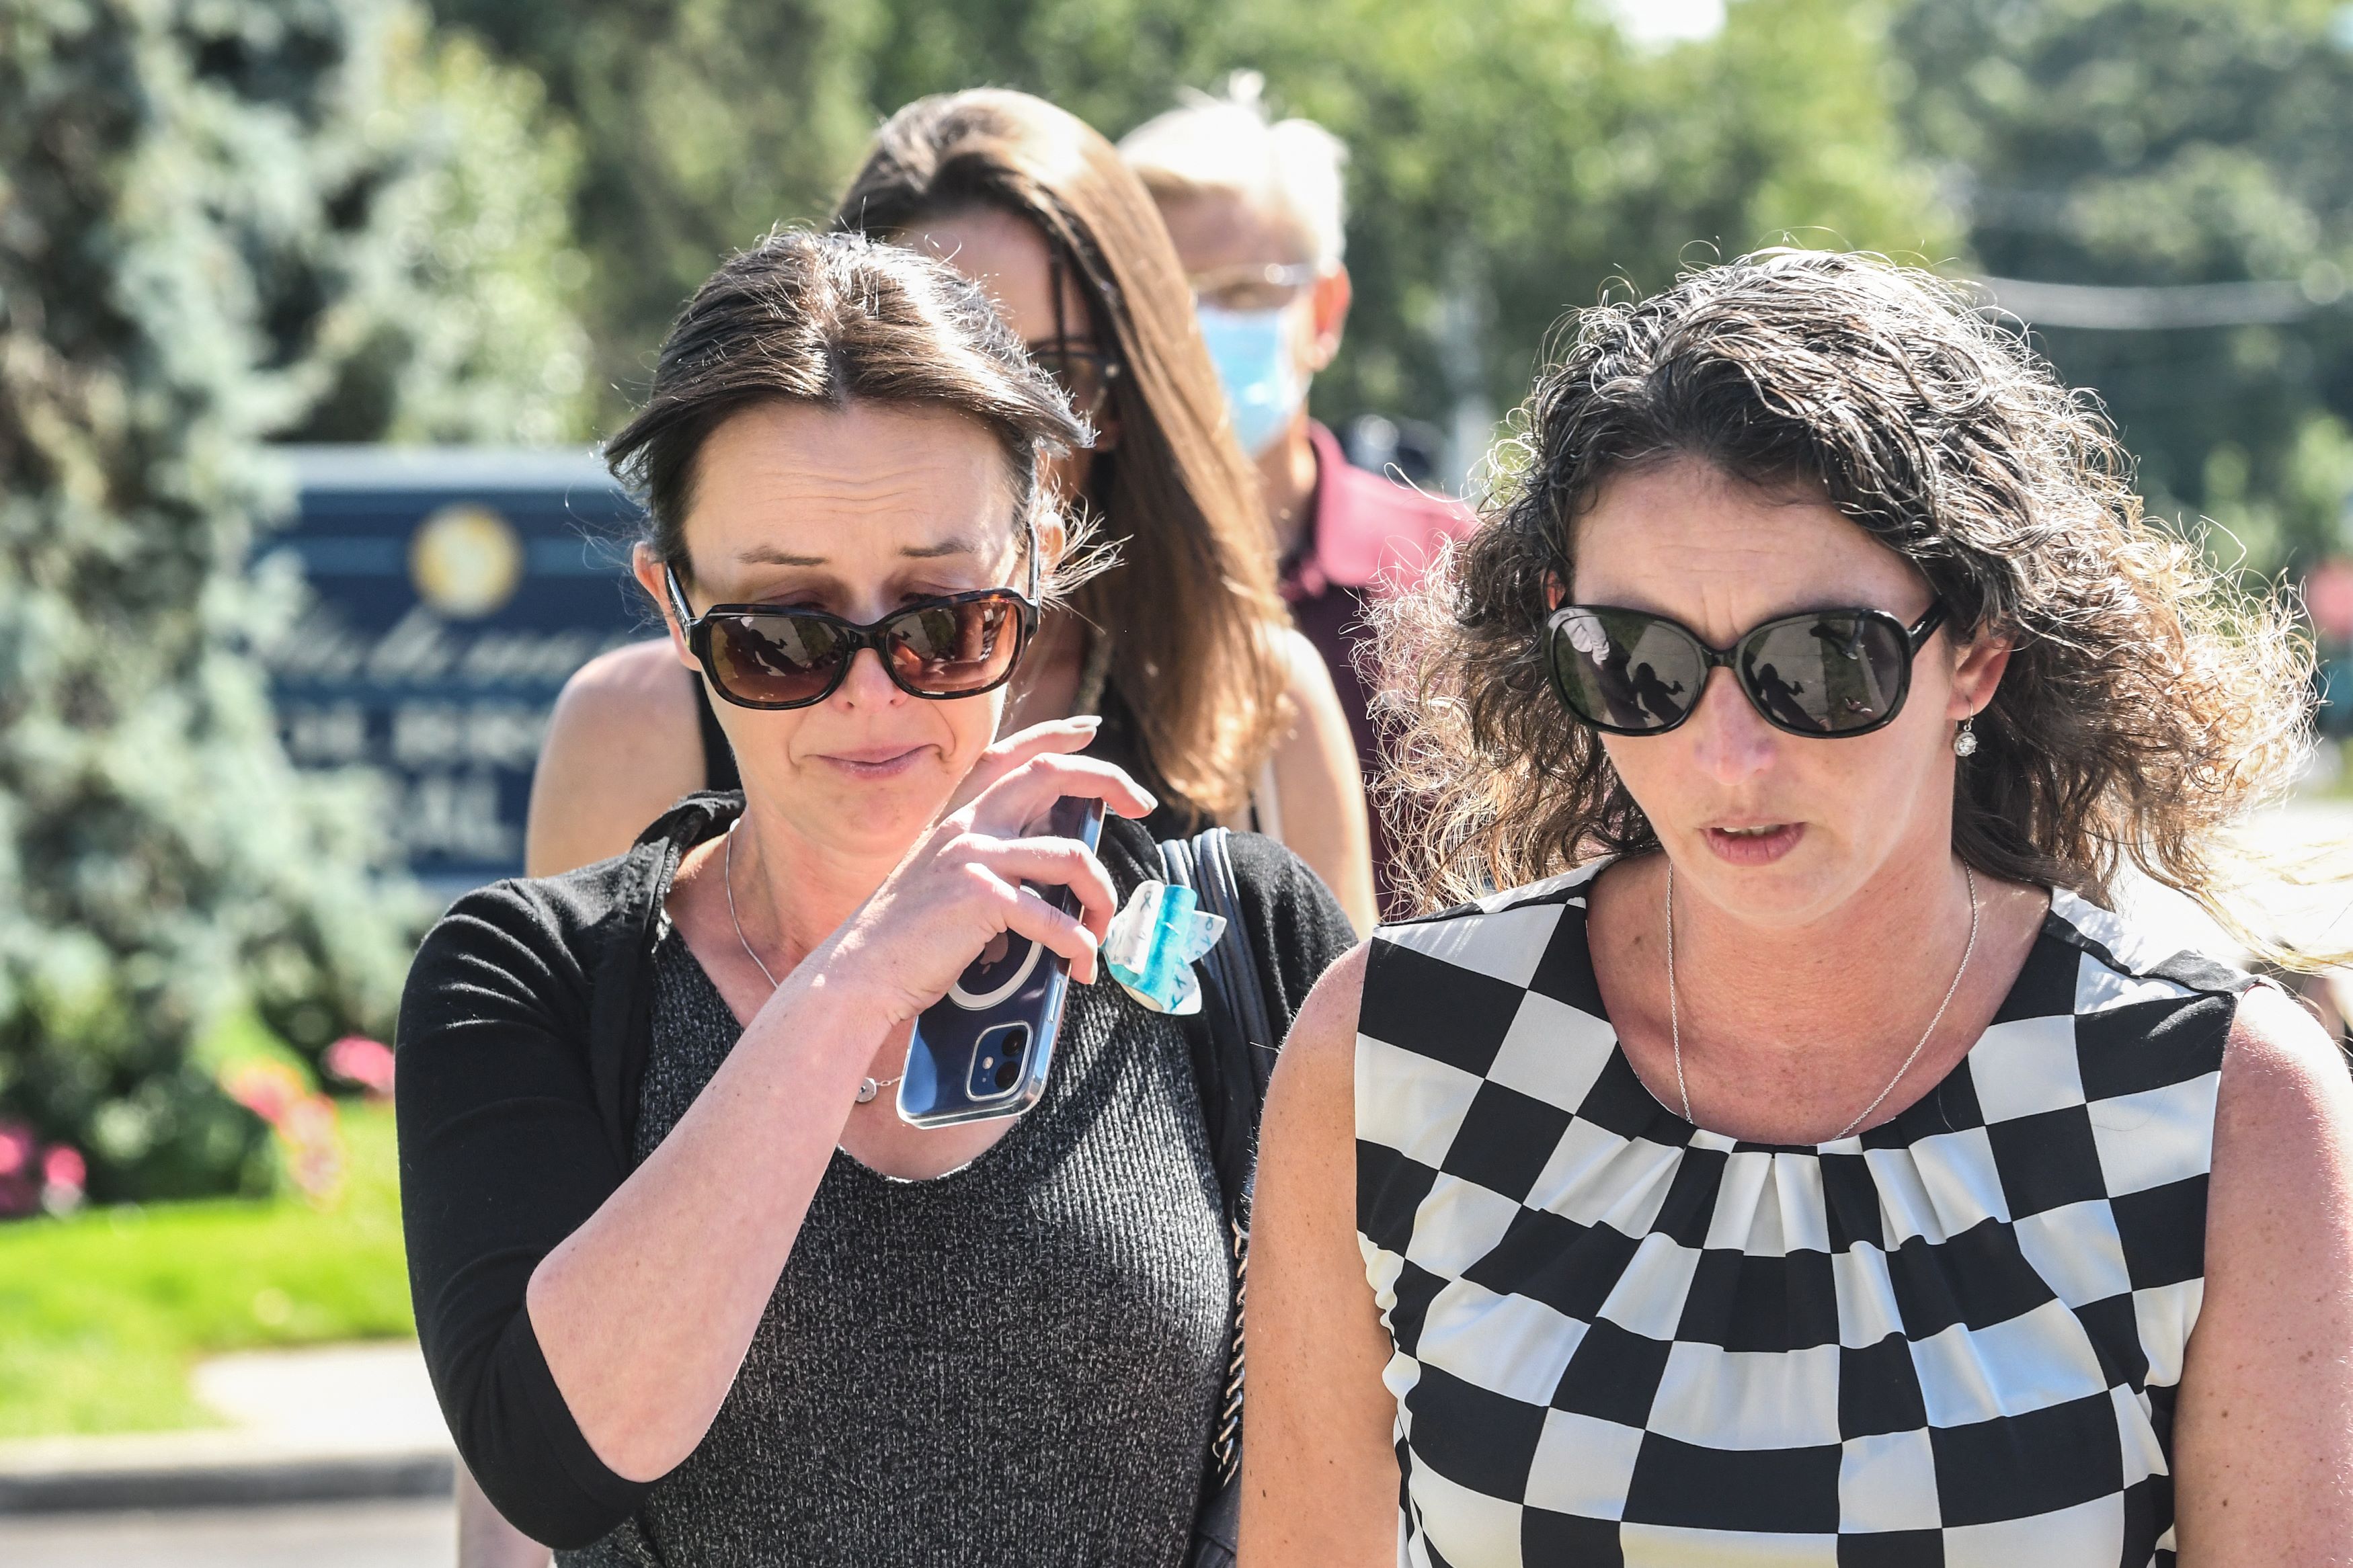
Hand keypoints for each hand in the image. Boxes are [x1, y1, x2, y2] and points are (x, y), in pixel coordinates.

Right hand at [812, 719, 1156, 1021]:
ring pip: (1072, 855)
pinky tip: (1081, 963)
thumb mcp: (945, 880)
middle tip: (1143, 806)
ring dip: (1102, 896)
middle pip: (1051, 774)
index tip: (1091, 729)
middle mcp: (968, 826)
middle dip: (1108, 780)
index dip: (1055, 734)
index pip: (1011, 756)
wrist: (858, 972)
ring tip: (1101, 931)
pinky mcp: (979, 898)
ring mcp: (973, 857)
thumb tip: (1052, 867)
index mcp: (960, 819)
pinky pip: (1053, 917)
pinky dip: (1078, 944)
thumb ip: (987, 861)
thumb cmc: (907, 938)